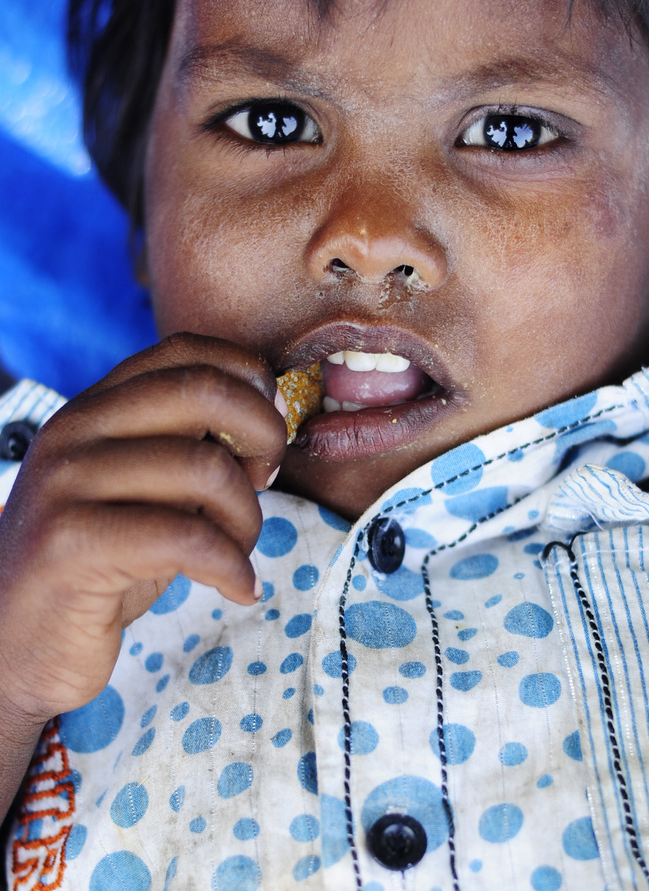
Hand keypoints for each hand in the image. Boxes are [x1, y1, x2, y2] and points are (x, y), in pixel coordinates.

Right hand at [0, 332, 286, 727]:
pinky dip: (232, 567)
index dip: (250, 378)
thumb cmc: (101, 565)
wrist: (14, 648)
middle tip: (267, 480)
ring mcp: (67, 483)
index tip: (271, 427)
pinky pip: (187, 537)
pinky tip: (238, 587)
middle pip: (202, 390)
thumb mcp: (147, 490)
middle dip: (263, 433)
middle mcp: (75, 429)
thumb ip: (190, 447)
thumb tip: (273, 416)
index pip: (186, 349)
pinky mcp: (70, 544)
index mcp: (96, 406)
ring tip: (239, 552)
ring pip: (204, 467)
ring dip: (248, 518)